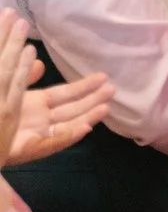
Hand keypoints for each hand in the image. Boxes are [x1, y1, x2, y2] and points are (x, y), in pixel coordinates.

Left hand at [0, 15, 112, 165]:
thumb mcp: (9, 89)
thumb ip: (23, 77)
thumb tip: (39, 62)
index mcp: (35, 104)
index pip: (65, 93)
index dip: (83, 86)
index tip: (102, 77)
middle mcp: (41, 119)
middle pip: (73, 109)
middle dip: (94, 100)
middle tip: (113, 90)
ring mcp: (38, 135)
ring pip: (70, 126)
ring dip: (89, 118)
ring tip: (106, 108)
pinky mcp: (30, 150)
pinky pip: (54, 144)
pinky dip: (70, 137)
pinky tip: (85, 129)